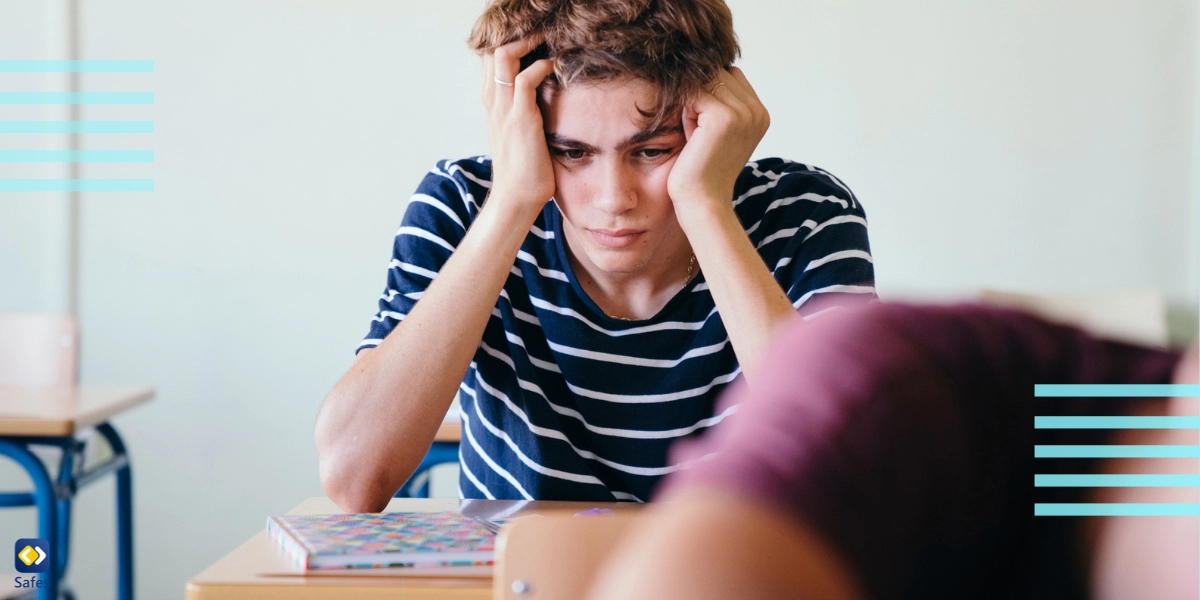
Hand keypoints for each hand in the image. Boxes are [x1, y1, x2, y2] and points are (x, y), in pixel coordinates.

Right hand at [482, 36, 556, 212]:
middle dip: (517, 36)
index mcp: (491, 103)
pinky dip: (541, 66)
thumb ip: (524, 111)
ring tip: (548, 39)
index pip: (490, 58)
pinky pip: (525, 79)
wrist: (516, 198)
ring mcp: (503, 109)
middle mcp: (492, 101)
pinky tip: (556, 66)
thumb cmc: (523, 169)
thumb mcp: (519, 132)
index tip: (532, 39)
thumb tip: (545, 97)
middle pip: (492, 49)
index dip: (508, 42)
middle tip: (541, 33)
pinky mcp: (520, 118)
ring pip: (504, 56)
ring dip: (528, 42)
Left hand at [667, 67, 769, 214]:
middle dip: (699, 94)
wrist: (702, 201)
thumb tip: (698, 66)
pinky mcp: (724, 117)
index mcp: (760, 114)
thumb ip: (718, 101)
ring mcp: (744, 113)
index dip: (709, 92)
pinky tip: (690, 135)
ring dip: (691, 102)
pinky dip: (685, 111)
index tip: (702, 125)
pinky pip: (694, 93)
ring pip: (705, 81)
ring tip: (694, 133)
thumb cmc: (701, 169)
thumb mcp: (714, 130)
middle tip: (695, 130)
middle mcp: (757, 111)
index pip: (731, 76)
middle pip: (718, 74)